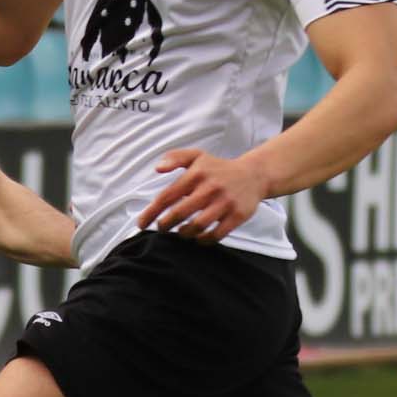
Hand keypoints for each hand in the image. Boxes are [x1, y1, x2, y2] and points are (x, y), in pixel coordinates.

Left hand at [137, 147, 270, 243]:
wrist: (254, 175)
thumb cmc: (219, 168)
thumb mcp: (197, 156)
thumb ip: (175, 157)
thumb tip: (157, 169)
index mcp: (197, 173)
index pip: (168, 195)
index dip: (152, 212)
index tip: (142, 224)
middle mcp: (210, 188)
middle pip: (180, 213)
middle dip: (166, 225)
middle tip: (162, 228)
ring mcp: (225, 202)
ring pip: (197, 225)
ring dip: (184, 234)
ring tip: (180, 233)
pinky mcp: (238, 215)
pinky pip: (217, 234)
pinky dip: (203, 240)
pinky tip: (197, 238)